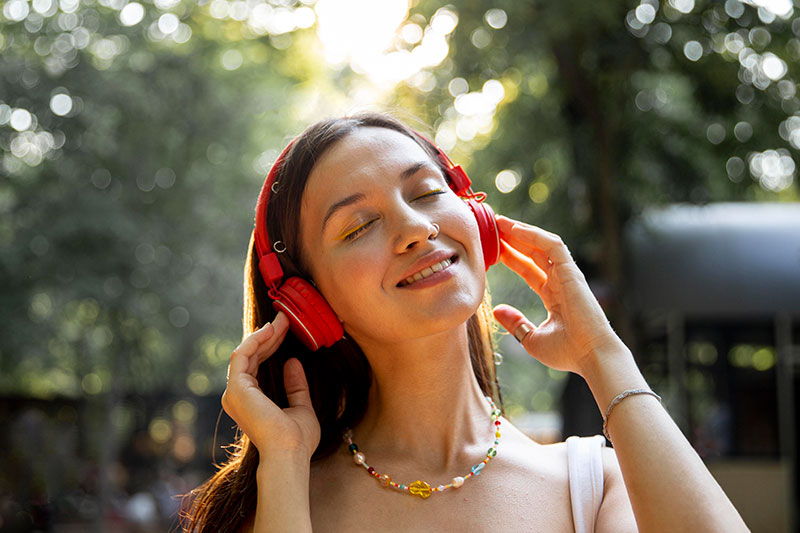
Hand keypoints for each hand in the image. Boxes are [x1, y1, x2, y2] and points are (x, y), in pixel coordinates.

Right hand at [221, 311, 320, 460]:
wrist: (290, 453)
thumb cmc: (296, 439)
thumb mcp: (301, 406)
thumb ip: (295, 386)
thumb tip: (292, 362)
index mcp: (250, 402)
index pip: (257, 365)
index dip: (271, 345)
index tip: (286, 329)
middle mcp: (237, 396)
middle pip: (251, 356)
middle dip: (269, 335)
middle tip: (285, 318)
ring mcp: (234, 392)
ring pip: (246, 352)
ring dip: (264, 334)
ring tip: (282, 321)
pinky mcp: (236, 388)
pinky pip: (242, 355)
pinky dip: (256, 340)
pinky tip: (271, 330)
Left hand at [492, 215, 626, 375]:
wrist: (590, 356)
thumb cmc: (567, 353)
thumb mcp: (531, 338)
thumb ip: (515, 323)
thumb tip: (496, 310)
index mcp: (554, 296)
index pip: (530, 270)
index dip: (512, 257)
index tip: (493, 249)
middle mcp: (561, 282)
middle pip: (534, 253)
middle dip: (513, 240)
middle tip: (492, 228)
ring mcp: (567, 275)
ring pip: (542, 244)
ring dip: (521, 232)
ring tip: (499, 222)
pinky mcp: (571, 271)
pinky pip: (552, 245)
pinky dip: (533, 235)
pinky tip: (514, 229)